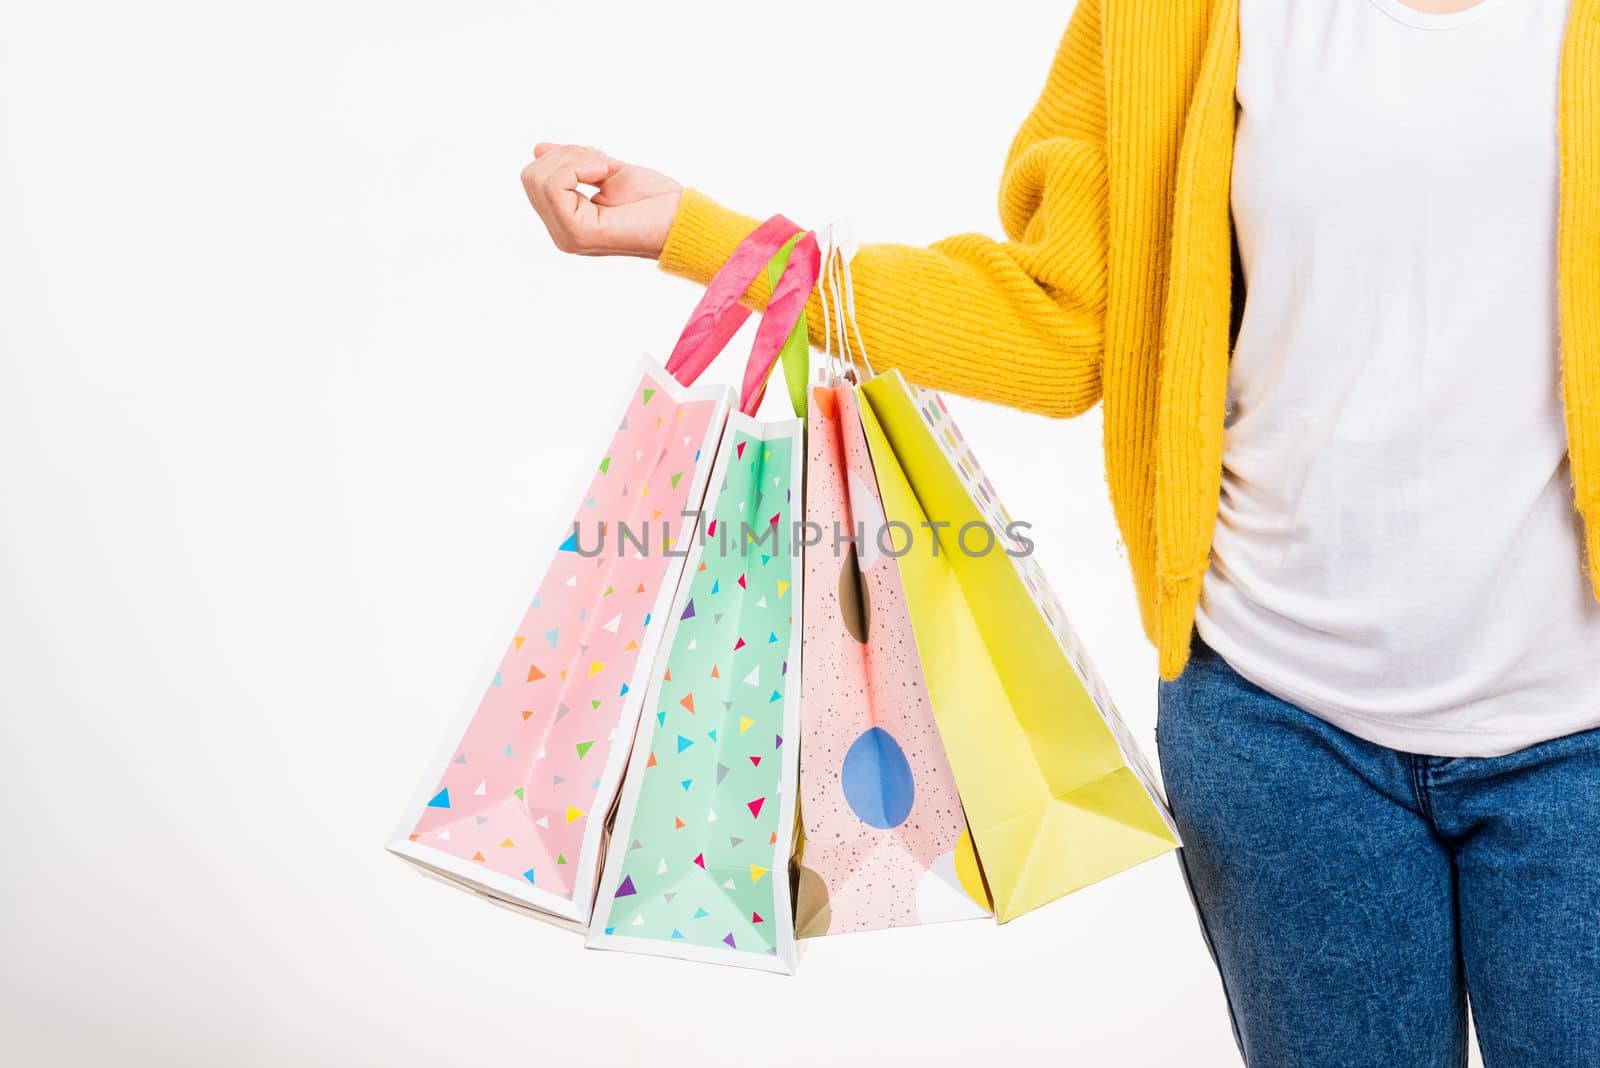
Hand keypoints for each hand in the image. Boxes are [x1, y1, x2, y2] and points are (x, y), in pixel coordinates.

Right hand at [521, 143, 682, 258]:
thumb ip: (572, 164)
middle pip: (530, 176)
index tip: (599, 159)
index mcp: (566, 221)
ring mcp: (567, 236)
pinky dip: (578, 167)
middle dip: (565, 155)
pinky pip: (553, 187)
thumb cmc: (654, 200)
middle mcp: (561, 233)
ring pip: (537, 179)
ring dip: (574, 159)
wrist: (682, 219)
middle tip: (603, 162)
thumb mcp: (605, 171)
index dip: (563, 156)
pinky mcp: (578, 234)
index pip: (534, 178)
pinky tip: (604, 174)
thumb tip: (538, 149)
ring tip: (605, 169)